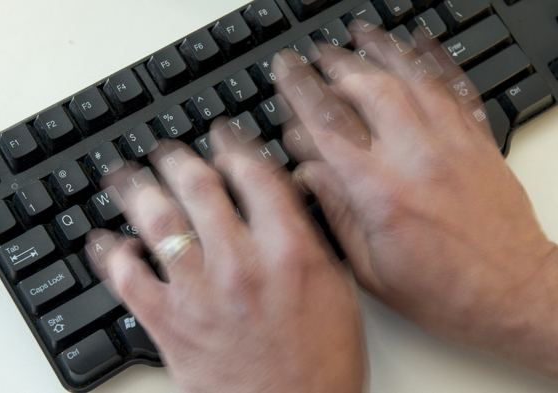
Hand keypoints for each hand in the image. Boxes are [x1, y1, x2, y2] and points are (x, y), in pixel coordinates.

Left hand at [86, 138, 364, 392]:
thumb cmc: (322, 359)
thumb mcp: (336, 287)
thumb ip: (310, 236)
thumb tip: (287, 196)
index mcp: (288, 250)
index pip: (252, 173)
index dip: (233, 144)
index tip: (221, 136)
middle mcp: (240, 263)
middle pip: (197, 184)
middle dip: (178, 157)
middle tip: (169, 151)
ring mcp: (199, 291)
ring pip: (155, 218)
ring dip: (137, 189)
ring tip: (127, 177)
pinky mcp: (168, 323)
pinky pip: (126, 277)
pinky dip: (111, 252)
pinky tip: (109, 240)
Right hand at [275, 30, 557, 376]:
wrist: (512, 294)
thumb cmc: (444, 292)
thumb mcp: (372, 269)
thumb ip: (338, 214)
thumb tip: (310, 174)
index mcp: (381, 194)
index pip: (327, 129)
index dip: (299, 99)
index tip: (284, 83)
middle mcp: (416, 160)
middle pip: (368, 91)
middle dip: (334, 67)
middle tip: (313, 57)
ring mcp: (452, 146)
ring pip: (411, 79)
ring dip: (379, 52)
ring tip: (357, 35)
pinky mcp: (479, 143)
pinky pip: (456, 88)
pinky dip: (436, 60)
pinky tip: (420, 44)